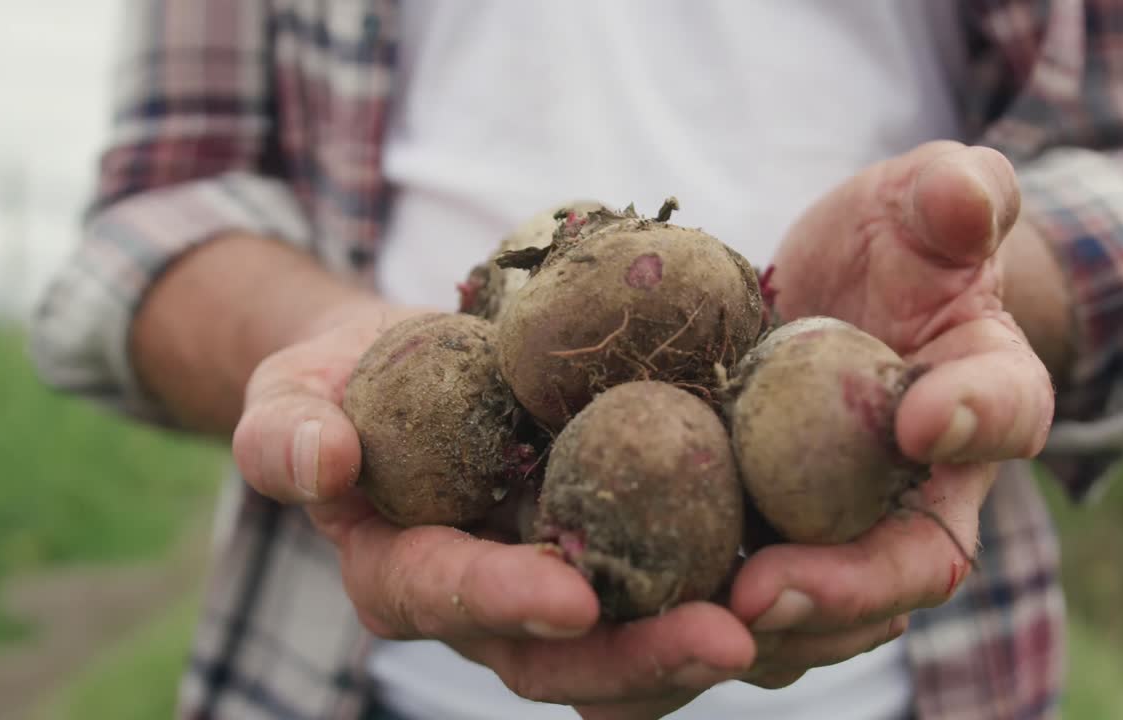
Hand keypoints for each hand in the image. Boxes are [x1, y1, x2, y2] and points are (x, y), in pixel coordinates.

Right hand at [230, 302, 755, 713]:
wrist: (418, 368)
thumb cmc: (348, 383)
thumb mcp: (293, 392)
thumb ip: (286, 431)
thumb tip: (321, 462)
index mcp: (407, 574)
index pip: (448, 597)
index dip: (504, 601)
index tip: (570, 595)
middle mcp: (496, 604)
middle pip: (566, 655)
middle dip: (643, 656)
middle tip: (727, 638)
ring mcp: (567, 583)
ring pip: (642, 643)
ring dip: (717, 642)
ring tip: (801, 617)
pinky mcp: (630, 551)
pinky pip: (690, 585)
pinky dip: (758, 591)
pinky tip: (836, 580)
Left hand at [723, 141, 1054, 687]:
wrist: (856, 289)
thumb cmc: (904, 240)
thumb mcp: (930, 197)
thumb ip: (959, 193)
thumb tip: (963, 198)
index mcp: (988, 396)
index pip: (1007, 412)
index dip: (976, 420)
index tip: (921, 418)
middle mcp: (929, 487)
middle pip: (906, 566)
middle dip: (841, 591)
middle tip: (763, 589)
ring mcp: (849, 527)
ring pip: (825, 612)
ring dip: (762, 633)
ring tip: (690, 628)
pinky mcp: (773, 537)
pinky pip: (745, 598)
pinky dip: (695, 624)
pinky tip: (630, 624)